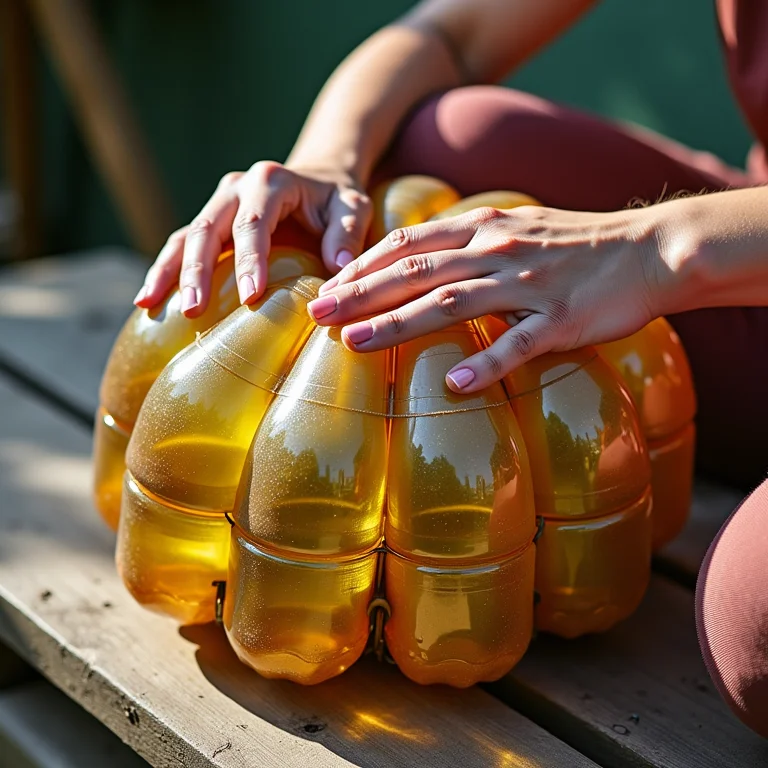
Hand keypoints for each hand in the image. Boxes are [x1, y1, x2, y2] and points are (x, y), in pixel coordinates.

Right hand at [133, 162, 370, 315]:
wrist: (319, 181)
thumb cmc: (337, 200)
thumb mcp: (353, 208)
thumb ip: (347, 234)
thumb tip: (337, 268)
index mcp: (269, 181)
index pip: (254, 223)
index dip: (248, 259)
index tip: (249, 297)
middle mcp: (236, 188)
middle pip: (208, 228)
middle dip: (197, 270)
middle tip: (194, 310)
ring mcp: (218, 205)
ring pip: (185, 236)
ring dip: (168, 271)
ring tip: (150, 304)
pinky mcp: (210, 224)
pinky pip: (180, 246)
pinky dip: (164, 271)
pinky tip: (148, 301)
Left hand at [307, 205, 663, 391]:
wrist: (650, 249)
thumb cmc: (579, 243)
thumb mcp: (517, 226)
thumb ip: (470, 241)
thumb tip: (422, 261)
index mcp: (485, 227)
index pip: (410, 243)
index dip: (364, 265)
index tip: (327, 287)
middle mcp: (498, 249)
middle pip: (417, 271)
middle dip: (362, 293)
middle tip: (317, 315)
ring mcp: (529, 283)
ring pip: (452, 302)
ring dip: (400, 323)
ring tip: (356, 345)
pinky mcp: (561, 318)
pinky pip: (519, 344)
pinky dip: (487, 364)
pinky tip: (455, 386)